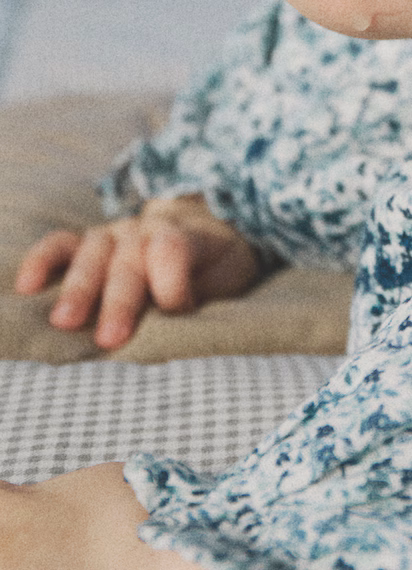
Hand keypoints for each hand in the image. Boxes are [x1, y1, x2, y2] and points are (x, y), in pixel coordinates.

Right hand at [15, 194, 264, 349]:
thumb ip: (203, 292)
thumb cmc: (214, 265)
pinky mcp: (88, 243)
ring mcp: (114, 234)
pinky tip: (26, 286)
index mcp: (184, 237)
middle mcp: (144, 231)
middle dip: (120, 301)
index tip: (176, 310)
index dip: (172, 281)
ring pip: (93, 255)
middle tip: (110, 339)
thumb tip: (175, 314)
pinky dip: (42, 261)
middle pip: (130, 261)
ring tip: (64, 322)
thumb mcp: (227, 277)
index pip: (173, 250)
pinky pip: (60, 245)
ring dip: (79, 289)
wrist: (203, 230)